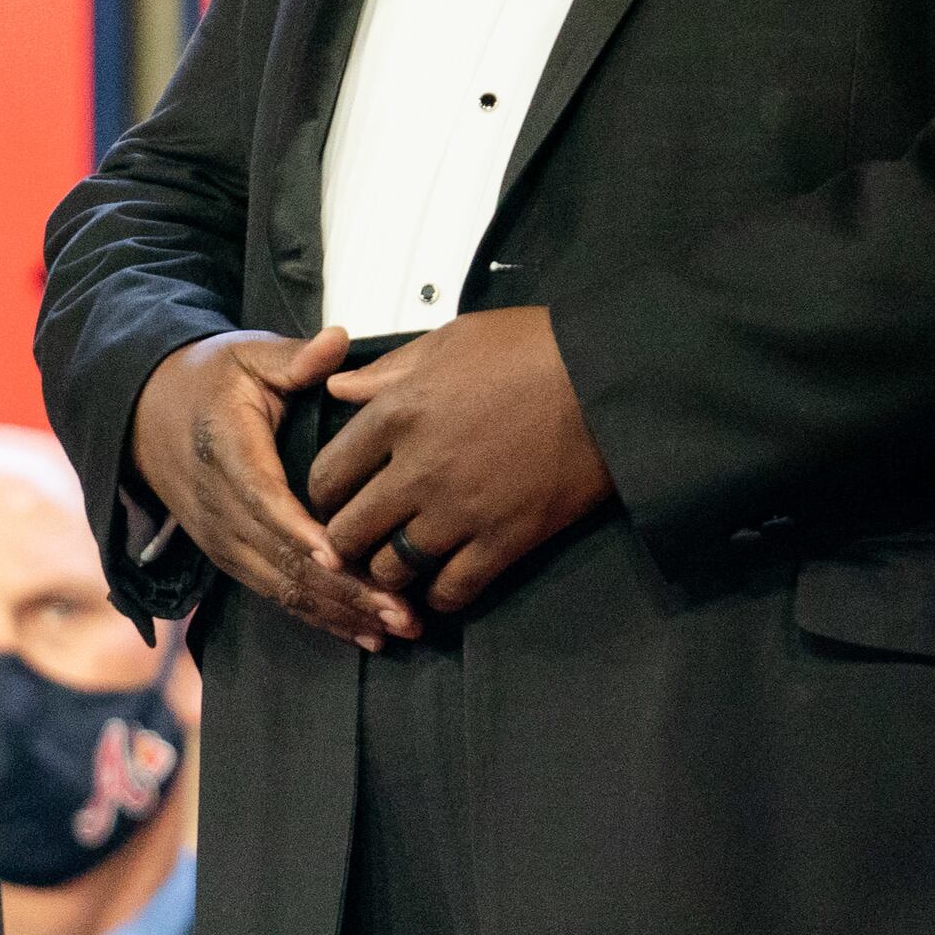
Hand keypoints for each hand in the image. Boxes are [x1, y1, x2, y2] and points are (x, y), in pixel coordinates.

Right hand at [130, 328, 418, 649]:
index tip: (341, 556)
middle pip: (282, 558)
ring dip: (339, 613)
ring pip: (282, 586)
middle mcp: (220, 506)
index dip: (300, 533)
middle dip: (343, 590)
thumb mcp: (246, 356)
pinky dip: (319, 616)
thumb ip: (293, 356)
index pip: (264, 500)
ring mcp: (221, 538)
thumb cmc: (207, 381)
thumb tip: (337, 342)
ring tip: (396, 629)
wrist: (143, 413)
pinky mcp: (228, 556)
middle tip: (401, 611)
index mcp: (226, 452)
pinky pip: (275, 593)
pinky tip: (363, 632)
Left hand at [306, 308, 615, 613]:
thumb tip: (339, 389)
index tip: (341, 497)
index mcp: (397, 413)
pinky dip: (440, 595)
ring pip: (392, 569)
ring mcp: (459, 511)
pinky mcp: (503, 540)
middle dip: (348, 540)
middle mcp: (417, 469)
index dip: (326, 493)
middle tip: (365, 538)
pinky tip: (443, 583)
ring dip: (390, 570)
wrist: (608, 380)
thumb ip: (390, 370)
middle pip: (349, 532)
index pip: (327, 475)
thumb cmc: (532, 348)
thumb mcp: (453, 339)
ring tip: (403, 562)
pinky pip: (452, 589)